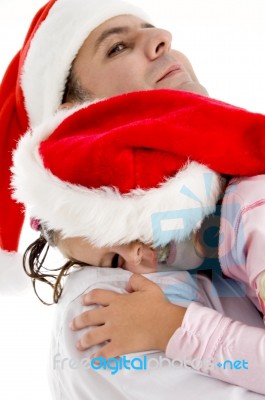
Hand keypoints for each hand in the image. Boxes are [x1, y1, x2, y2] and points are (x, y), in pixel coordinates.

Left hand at [70, 274, 186, 358]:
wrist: (164, 325)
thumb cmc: (158, 306)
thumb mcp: (148, 287)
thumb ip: (136, 281)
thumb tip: (127, 284)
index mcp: (118, 301)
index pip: (97, 296)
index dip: (89, 298)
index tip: (83, 301)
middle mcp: (111, 315)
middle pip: (89, 317)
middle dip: (78, 321)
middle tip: (73, 325)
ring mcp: (113, 332)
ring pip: (92, 336)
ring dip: (83, 340)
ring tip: (78, 344)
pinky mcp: (118, 346)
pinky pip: (103, 353)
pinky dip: (97, 357)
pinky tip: (92, 359)